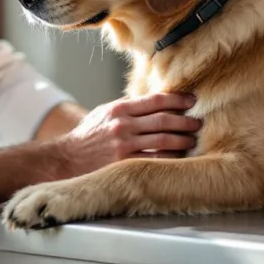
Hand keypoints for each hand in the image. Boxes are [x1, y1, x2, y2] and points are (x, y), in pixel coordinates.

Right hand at [55, 92, 201, 177]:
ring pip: (163, 140)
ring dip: (182, 140)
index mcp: (119, 109)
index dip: (177, 99)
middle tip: (198, 122)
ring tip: (192, 140)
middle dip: (185, 121)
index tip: (191, 100)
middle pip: (164, 120)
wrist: (66, 159)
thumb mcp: (103, 113)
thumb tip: (152, 102)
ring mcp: (124, 145)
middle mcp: (123, 125)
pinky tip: (179, 157)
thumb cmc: (87, 136)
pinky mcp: (124, 164)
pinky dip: (170, 158)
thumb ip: (126, 107)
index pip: (155, 100)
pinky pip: (154, 160)